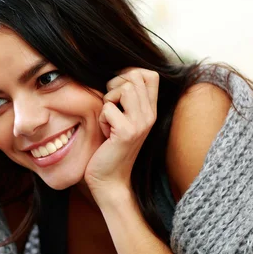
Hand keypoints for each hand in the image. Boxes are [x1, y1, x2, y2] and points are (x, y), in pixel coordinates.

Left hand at [84, 68, 158, 196]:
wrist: (109, 180)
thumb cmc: (109, 148)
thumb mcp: (121, 120)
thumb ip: (125, 100)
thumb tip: (116, 76)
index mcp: (150, 111)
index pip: (150, 75)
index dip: (130, 73)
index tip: (116, 87)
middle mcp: (150, 115)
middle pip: (135, 77)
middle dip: (115, 84)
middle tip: (109, 104)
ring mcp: (141, 124)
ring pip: (124, 89)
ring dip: (108, 101)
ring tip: (108, 120)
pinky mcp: (127, 132)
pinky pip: (108, 109)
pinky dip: (101, 119)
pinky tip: (106, 134)